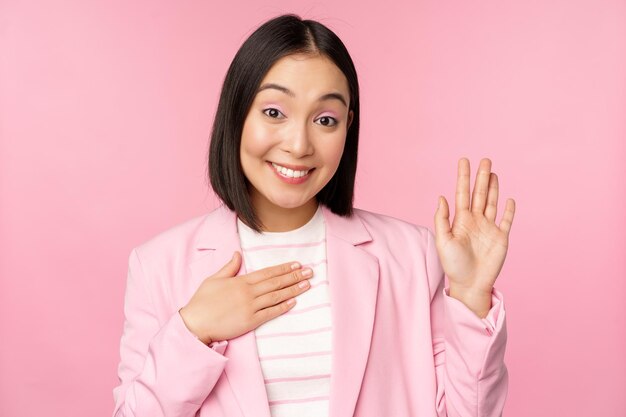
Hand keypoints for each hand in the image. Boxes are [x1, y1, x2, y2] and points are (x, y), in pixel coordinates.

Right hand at [179, 251, 312, 343]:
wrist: (195, 323)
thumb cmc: (202, 301)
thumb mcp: (214, 279)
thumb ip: (229, 267)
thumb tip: (238, 253)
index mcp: (240, 281)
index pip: (267, 272)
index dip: (283, 268)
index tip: (296, 264)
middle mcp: (248, 292)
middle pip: (276, 282)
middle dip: (294, 276)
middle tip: (310, 271)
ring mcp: (250, 307)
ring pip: (276, 296)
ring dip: (293, 290)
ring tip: (307, 284)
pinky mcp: (250, 321)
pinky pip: (271, 313)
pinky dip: (283, 307)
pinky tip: (294, 302)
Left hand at [434, 158, 514, 315]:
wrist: (469, 284)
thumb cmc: (453, 265)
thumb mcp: (443, 241)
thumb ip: (442, 219)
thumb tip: (441, 197)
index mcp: (460, 220)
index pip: (462, 193)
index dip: (463, 177)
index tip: (463, 160)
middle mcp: (475, 221)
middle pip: (479, 194)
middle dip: (481, 177)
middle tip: (485, 160)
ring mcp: (489, 228)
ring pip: (492, 202)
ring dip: (493, 188)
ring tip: (493, 172)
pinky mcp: (501, 238)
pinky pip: (506, 220)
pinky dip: (508, 210)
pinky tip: (509, 199)